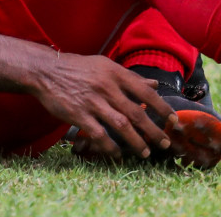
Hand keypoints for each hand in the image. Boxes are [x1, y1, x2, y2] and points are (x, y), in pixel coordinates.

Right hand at [26, 53, 173, 158]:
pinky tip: (117, 153)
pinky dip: (110, 146)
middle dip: (153, 131)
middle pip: (136, 112)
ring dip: (136, 142)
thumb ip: (131, 77)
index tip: (173, 120)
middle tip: (164, 143)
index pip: (146, 92)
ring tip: (145, 152)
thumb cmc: (79, 68)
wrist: (47, 71)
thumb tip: (155, 83)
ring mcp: (93, 102)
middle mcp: (107, 87)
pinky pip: (99, 135)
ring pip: (121, 125)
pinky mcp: (78, 115)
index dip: (162, 107)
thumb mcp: (106, 66)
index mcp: (116, 73)